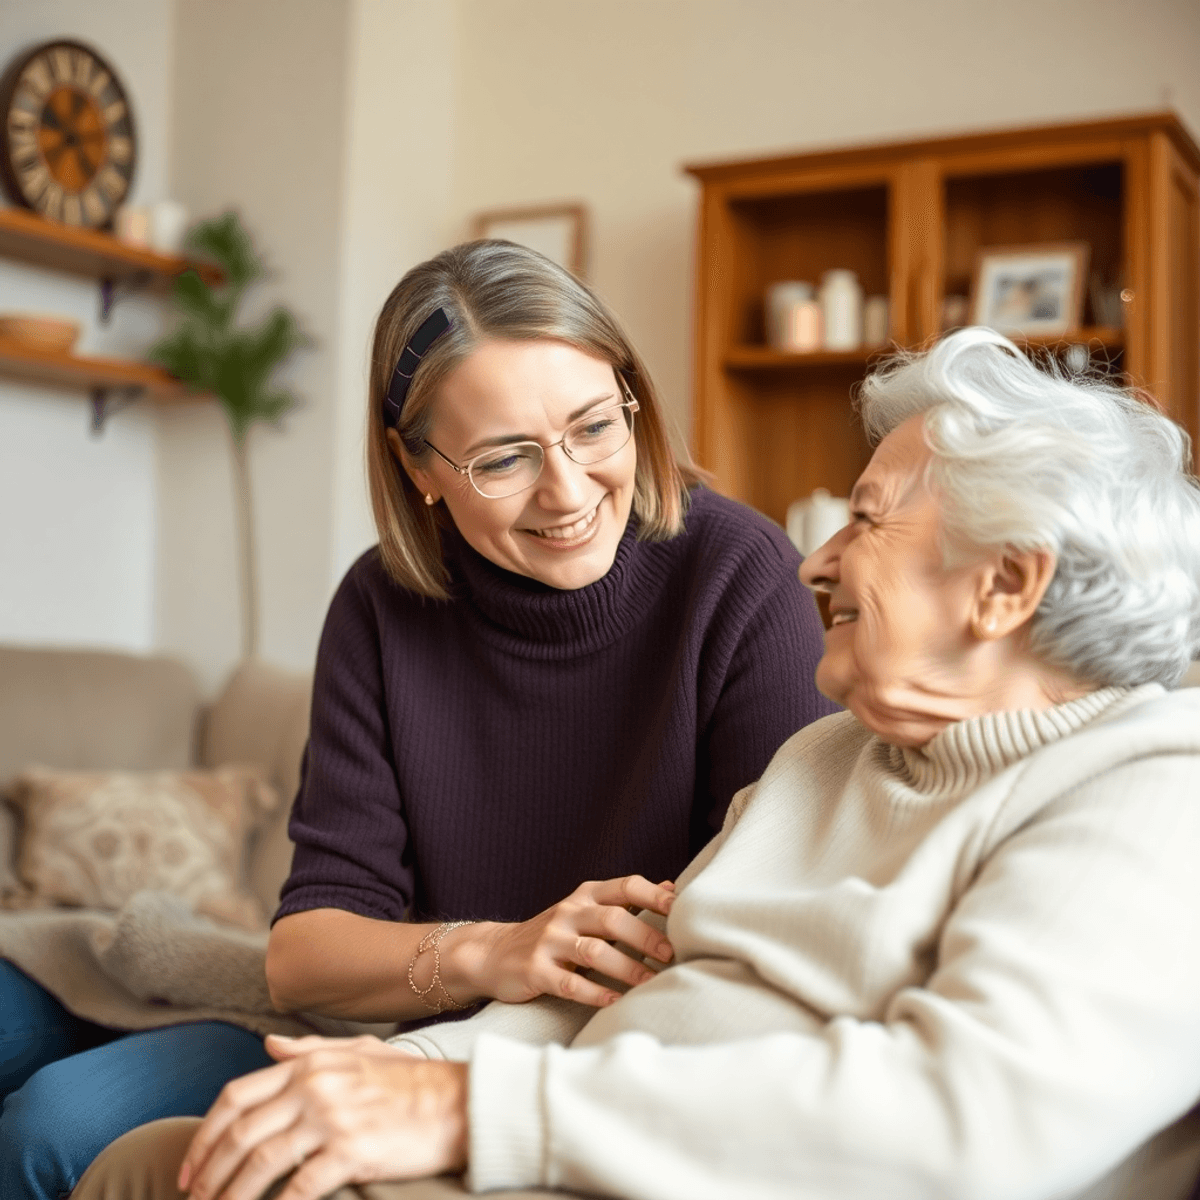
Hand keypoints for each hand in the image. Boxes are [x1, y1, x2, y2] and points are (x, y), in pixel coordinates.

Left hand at [178, 1034, 466, 1199]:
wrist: (458, 1102)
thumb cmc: (409, 1082)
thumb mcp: (357, 1053)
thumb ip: (307, 1051)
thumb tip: (268, 1046)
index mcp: (310, 1064)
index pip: (236, 1097)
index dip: (204, 1136)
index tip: (189, 1168)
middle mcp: (314, 1086)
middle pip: (240, 1133)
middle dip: (208, 1174)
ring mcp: (332, 1117)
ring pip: (260, 1162)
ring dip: (231, 1197)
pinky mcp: (352, 1150)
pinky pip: (298, 1187)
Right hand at [460, 875, 675, 1006]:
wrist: (494, 953)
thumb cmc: (554, 934)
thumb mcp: (586, 910)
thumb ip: (626, 901)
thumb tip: (672, 887)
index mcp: (585, 896)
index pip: (625, 887)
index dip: (654, 896)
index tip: (681, 909)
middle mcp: (568, 913)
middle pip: (613, 919)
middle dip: (646, 937)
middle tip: (672, 955)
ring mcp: (550, 941)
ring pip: (594, 951)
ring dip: (627, 968)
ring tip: (652, 983)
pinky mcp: (536, 970)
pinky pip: (570, 982)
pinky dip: (595, 992)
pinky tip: (615, 1001)